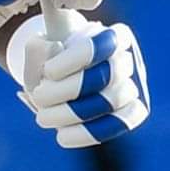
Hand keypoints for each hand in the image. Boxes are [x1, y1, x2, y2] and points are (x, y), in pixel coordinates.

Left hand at [3, 15, 148, 147]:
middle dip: (69, 89)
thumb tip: (54, 48)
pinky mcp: (132, 111)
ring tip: (43, 117)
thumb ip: (39, 46)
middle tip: (39, 96)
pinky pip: (120, 123)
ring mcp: (132, 85)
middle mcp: (125, 58)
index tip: (48, 71)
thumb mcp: (38, 49)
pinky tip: (62, 136)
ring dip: (73, 113)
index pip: (105, 41)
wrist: (56, 84)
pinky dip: (88, 133)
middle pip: (109, 74)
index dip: (77, 58)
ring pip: (113, 100)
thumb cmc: (49, 63)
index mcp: (108, 34)